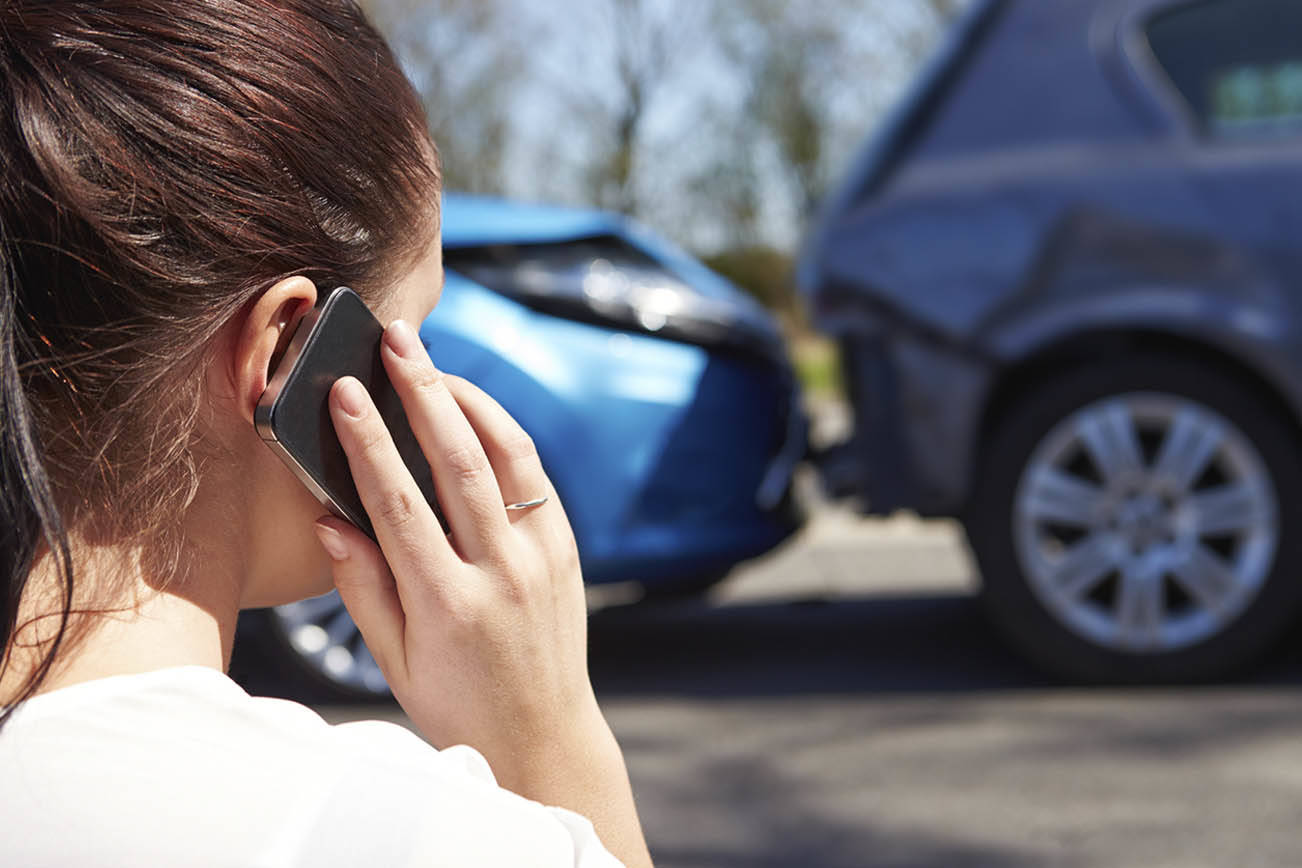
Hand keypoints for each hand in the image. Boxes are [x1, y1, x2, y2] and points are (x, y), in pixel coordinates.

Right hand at [309, 320, 651, 866]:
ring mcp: (542, 558)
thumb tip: (329, 518)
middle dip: (422, 391)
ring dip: (469, 399)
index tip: (344, 391)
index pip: (399, 503)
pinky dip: (503, 435)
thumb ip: (362, 589)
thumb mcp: (395, 663)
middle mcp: (502, 573)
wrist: (543, 736)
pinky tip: (473, 410)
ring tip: (432, 361)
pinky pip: (534, 477)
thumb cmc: (456, 704)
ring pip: (508, 456)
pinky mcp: (567, 550)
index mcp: (447, 605)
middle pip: (459, 461)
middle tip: (397, 340)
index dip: (368, 441)